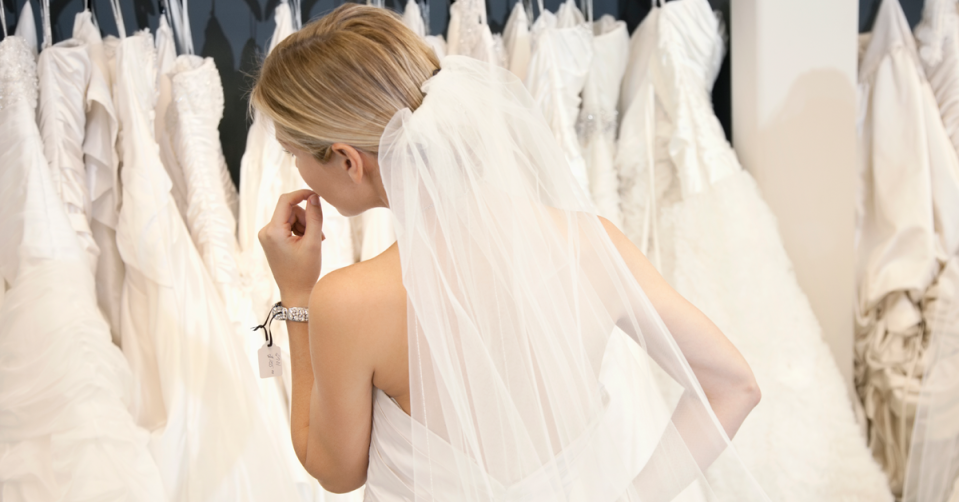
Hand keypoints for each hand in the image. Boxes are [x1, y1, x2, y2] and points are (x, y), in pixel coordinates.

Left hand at [259, 190, 324, 304]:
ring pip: (289, 217)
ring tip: (314, 241)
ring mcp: (266, 236)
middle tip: (318, 233)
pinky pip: (286, 226)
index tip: (316, 195)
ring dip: (304, 225)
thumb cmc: (305, 271)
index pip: (286, 201)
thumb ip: (315, 217)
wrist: (296, 292)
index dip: (301, 194)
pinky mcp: (270, 240)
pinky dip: (298, 230)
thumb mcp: (314, 242)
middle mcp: (265, 231)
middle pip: (289, 210)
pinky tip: (306, 243)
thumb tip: (314, 197)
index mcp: (273, 231)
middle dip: (305, 217)